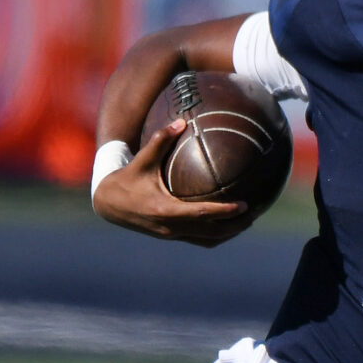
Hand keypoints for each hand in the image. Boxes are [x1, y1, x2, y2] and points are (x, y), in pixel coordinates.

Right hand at [90, 121, 252, 246]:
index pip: (202, 214)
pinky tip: (229, 225)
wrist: (108, 205)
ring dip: (230, 233)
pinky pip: (201, 241)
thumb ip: (161, 140)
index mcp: (165, 210)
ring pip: (209, 241)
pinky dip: (217, 236)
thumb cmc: (127, 179)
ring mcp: (172, 235)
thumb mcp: (141, 160)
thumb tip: (181, 120)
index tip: (244, 205)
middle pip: (212, 233)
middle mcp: (170, 227)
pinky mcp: (172, 237)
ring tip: (248, 220)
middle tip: (254, 212)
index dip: (224, 211)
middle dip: (235, 225)